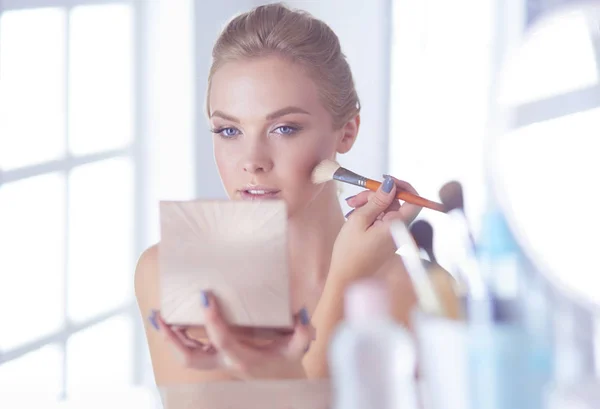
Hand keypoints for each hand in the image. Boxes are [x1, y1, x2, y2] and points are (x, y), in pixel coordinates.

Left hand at [152, 292, 314, 379]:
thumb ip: (304, 333)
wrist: (278, 380)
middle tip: (163, 316)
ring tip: (157, 316)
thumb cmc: (286, 359)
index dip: (211, 319)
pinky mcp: (213, 357)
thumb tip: (301, 315)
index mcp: (243, 357)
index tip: (204, 296)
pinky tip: (169, 322)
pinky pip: (189, 350)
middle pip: (190, 357)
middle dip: (173, 338)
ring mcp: (216, 362)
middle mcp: (224, 362)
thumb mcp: (299, 348)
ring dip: (169, 337)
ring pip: (184, 356)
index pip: (222, 339)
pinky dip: (177, 338)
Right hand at [329, 175, 422, 280]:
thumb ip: (377, 200)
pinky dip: (370, 214)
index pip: (414, 201)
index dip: (403, 187)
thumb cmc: (350, 252)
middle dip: (376, 195)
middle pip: (396, 202)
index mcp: (397, 226)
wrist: (346, 278)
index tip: (386, 181)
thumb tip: (390, 185)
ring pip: (387, 209)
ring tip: (351, 207)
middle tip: (356, 198)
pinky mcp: (386, 239)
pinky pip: (382, 219)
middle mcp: (399, 231)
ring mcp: (393, 235)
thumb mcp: (359, 220)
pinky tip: (354, 216)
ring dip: (369, 204)